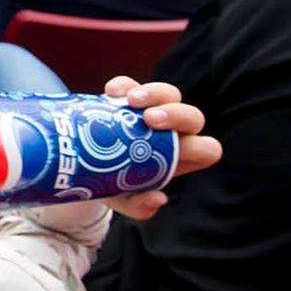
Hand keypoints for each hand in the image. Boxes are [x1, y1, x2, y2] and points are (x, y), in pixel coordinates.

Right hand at [102, 77, 220, 221]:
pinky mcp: (127, 96)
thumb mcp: (123, 201)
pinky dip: (123, 85)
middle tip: (149, 120)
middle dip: (176, 115)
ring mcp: (151, 110)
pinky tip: (111, 94)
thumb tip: (159, 198)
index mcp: (181, 158)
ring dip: (154, 94)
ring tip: (131, 101)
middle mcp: (172, 132)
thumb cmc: (112, 187)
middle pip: (193, 117)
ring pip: (169, 93)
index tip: (172, 150)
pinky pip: (131, 84)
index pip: (208, 150)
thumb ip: (139, 207)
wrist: (82, 167)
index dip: (199, 148)